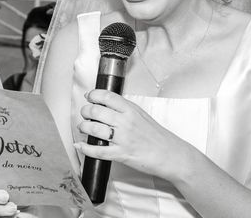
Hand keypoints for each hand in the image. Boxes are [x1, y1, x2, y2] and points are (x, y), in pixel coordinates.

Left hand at [75, 90, 195, 182]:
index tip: (88, 96)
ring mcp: (122, 138)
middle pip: (96, 111)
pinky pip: (98, 151)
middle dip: (85, 111)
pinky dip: (85, 148)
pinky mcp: (121, 154)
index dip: (93, 95)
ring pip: (94, 129)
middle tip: (85, 113)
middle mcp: (125, 122)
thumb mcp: (141, 115)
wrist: (170, 154)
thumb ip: (125, 109)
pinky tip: (80, 145)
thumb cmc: (157, 136)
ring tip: (83, 127)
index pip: (106, 96)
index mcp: (130, 110)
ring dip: (84, 127)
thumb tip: (107, 103)